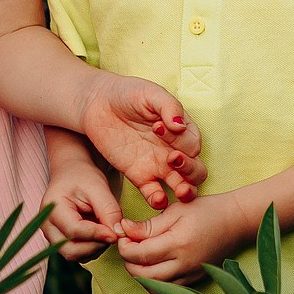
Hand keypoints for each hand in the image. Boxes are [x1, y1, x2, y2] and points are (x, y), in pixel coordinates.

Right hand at [38, 158, 124, 262]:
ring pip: (74, 255)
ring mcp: (51, 236)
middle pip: (70, 250)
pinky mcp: (60, 242)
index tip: (115, 233)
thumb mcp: (98, 187)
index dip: (97, 234)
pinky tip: (99, 233)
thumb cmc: (83, 176)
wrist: (72, 173)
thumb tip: (117, 234)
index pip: (74, 230)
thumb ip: (109, 210)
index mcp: (52, 208)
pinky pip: (77, 254)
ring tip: (105, 229)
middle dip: (96, 246)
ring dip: (95, 248)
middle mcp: (47, 226)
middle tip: (112, 233)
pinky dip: (92, 249)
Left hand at [80, 74, 207, 210]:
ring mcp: (158, 165)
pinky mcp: (140, 176)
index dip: (182, 141)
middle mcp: (174, 149)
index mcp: (181, 129)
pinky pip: (154, 194)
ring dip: (185, 190)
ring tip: (179, 189)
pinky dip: (159, 200)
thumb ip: (168, 106)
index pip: (193, 143)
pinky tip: (157, 198)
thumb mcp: (150, 93)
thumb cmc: (128, 94)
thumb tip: (180, 125)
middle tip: (172, 158)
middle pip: (197, 170)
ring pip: (182, 186)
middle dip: (191, 170)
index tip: (158, 127)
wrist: (97, 103)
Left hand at [116, 192, 254, 286]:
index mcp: (177, 244)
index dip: (124, 247)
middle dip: (128, 262)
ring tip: (141, 256)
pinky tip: (156, 264)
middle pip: (143, 275)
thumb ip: (148, 225)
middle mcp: (184, 264)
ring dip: (141, 274)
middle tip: (128, 246)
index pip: (139, 255)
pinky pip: (168, 288)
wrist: (236, 222)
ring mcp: (190, 275)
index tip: (123, 235)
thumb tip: (123, 229)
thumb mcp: (175, 211)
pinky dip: (156, 280)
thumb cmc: (207, 210)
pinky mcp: (195, 280)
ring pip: (154, 287)